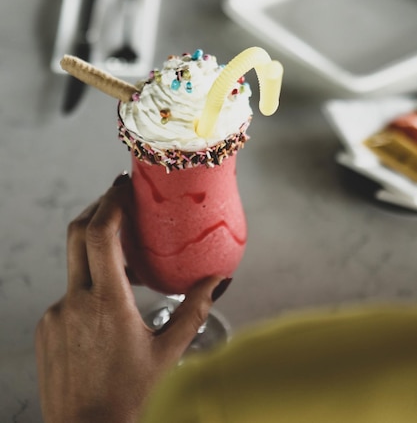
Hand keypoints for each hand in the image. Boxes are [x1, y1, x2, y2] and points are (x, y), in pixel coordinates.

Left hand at [35, 174, 228, 422]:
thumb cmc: (128, 396)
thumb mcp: (167, 353)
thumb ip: (194, 311)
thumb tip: (219, 281)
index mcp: (108, 304)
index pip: (102, 236)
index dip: (111, 202)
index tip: (123, 184)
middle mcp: (76, 302)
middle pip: (78, 233)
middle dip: (99, 207)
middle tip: (119, 196)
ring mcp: (56, 313)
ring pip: (74, 262)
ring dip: (95, 247)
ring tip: (122, 251)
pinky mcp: (46, 324)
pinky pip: (68, 289)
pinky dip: (86, 280)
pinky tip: (105, 298)